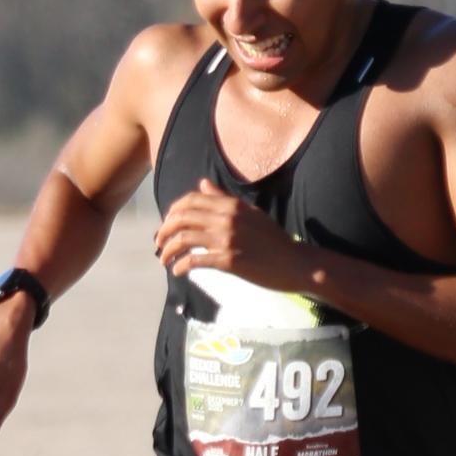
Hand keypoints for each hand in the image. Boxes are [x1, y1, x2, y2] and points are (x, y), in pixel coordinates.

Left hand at [150, 179, 305, 293]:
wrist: (296, 263)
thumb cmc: (274, 240)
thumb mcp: (250, 212)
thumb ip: (224, 199)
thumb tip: (202, 184)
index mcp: (230, 205)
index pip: (190, 200)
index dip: (172, 211)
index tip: (167, 224)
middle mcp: (226, 218)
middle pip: (181, 218)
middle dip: (164, 231)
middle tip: (159, 244)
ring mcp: (227, 239)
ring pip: (183, 238)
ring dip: (167, 250)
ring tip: (164, 260)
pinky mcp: (229, 261)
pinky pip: (195, 260)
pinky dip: (181, 266)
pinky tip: (178, 271)